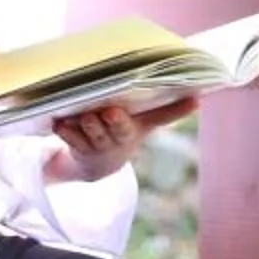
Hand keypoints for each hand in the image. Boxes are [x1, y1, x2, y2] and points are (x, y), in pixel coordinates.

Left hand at [48, 94, 197, 183]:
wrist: (98, 165)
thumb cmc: (121, 132)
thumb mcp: (142, 122)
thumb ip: (163, 108)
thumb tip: (198, 93)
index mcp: (138, 127)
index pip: (163, 116)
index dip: (179, 109)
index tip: (196, 98)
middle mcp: (120, 136)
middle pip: (121, 128)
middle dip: (116, 121)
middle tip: (110, 112)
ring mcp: (98, 144)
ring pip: (92, 134)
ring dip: (87, 125)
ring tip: (83, 116)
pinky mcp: (78, 148)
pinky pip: (70, 139)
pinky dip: (66, 130)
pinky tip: (61, 121)